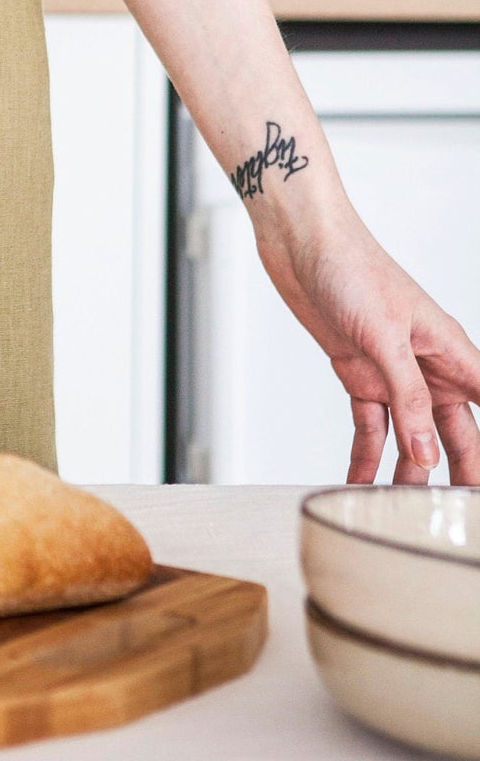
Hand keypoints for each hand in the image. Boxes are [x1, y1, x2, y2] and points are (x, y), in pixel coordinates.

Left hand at [254, 201, 479, 483]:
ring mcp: (394, 373)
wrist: (301, 244)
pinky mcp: (359, 375)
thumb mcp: (384, 336)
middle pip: (456, 432)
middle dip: (459, 472)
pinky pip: (370, 426)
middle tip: (454, 516)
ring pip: (414, 435)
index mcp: (452, 352)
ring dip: (409, 471)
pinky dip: (365, 455)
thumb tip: (427, 454)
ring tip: (401, 510)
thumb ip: (408, 397)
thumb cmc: (351, 268)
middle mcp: (429, 366)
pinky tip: (359, 483)